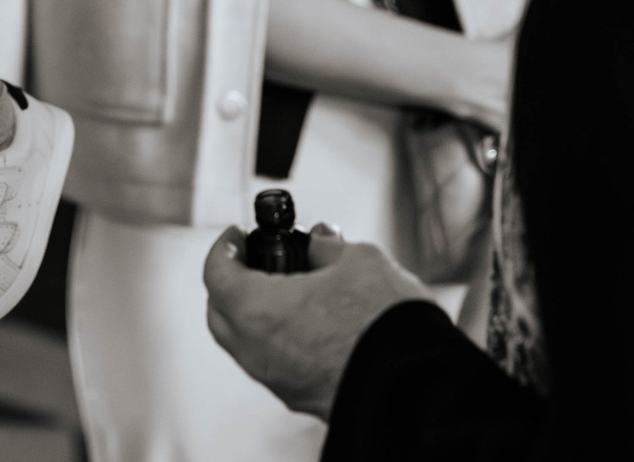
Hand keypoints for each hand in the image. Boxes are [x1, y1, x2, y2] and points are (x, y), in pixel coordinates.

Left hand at [201, 223, 426, 420]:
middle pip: (221, 314)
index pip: (217, 274)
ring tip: (286, 290)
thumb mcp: (358, 260)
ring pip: (246, 344)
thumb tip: (320, 241)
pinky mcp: (301, 398)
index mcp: (259, 312)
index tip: (237, 235)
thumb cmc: (384, 322)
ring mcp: (279, 380)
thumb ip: (329, 247)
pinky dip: (277, 339)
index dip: (225, 247)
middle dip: (230, 283)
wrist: (416, 384)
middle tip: (251, 261)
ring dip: (255, 315)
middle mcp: (259, 352)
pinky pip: (273, 364)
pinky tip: (308, 322)